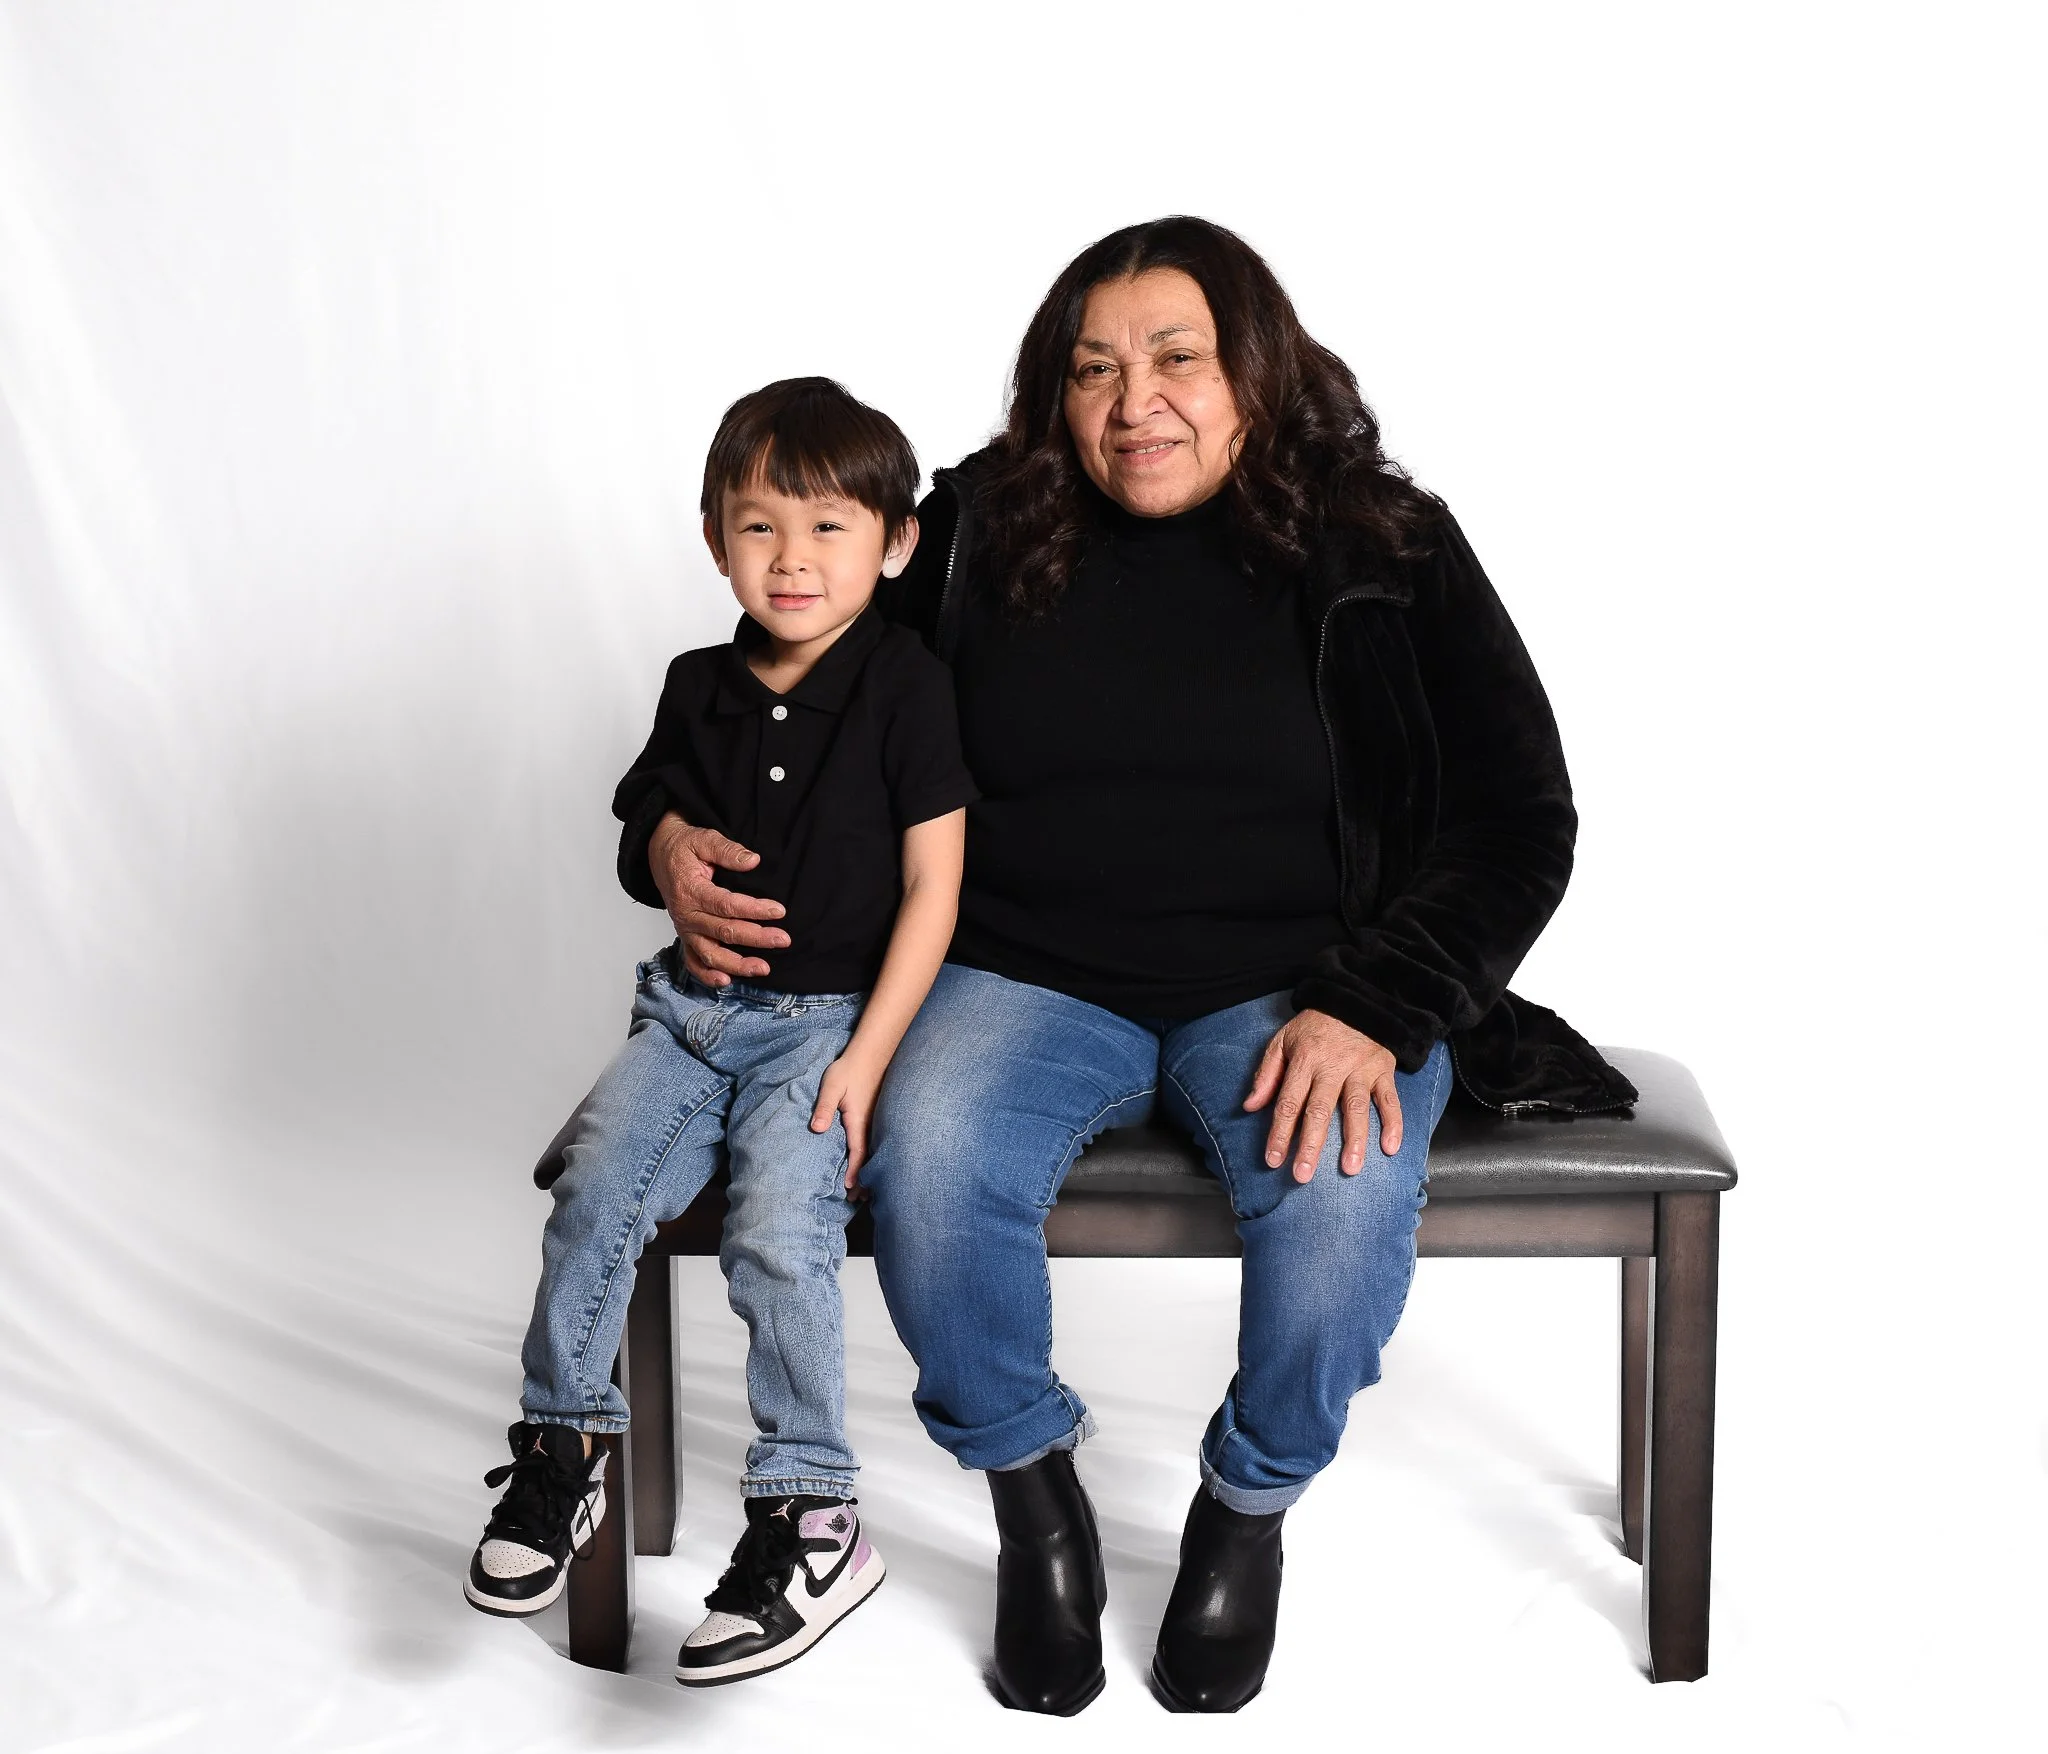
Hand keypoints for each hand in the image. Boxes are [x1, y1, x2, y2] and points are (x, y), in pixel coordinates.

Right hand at [648, 813, 788, 985]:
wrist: (660, 854)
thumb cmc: (684, 847)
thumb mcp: (704, 839)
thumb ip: (727, 850)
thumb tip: (753, 860)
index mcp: (691, 891)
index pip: (727, 905)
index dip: (755, 909)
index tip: (779, 911)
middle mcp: (686, 915)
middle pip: (724, 932)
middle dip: (756, 938)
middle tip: (784, 940)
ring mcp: (685, 929)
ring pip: (710, 954)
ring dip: (737, 965)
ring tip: (764, 968)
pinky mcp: (686, 937)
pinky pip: (693, 963)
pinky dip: (707, 976)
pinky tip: (727, 981)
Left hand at [810, 1052, 882, 1188]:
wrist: (870, 1053)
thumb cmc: (848, 1069)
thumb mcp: (831, 1087)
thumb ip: (824, 1107)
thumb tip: (817, 1129)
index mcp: (858, 1120)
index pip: (858, 1152)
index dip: (854, 1171)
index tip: (850, 1189)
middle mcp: (869, 1124)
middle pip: (868, 1157)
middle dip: (863, 1179)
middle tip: (856, 1200)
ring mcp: (873, 1120)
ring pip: (872, 1151)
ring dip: (868, 1170)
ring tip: (863, 1191)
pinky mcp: (872, 1116)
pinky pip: (872, 1142)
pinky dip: (869, 1157)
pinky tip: (866, 1163)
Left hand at [1243, 1010, 1402, 1182]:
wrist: (1356, 1001)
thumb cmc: (1315, 1026)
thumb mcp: (1283, 1040)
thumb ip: (1266, 1073)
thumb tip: (1250, 1106)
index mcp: (1304, 1060)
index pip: (1288, 1102)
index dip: (1279, 1132)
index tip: (1272, 1160)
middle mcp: (1332, 1067)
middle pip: (1320, 1110)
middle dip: (1311, 1144)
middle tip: (1303, 1174)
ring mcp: (1360, 1070)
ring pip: (1357, 1108)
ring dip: (1354, 1139)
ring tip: (1350, 1168)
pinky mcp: (1383, 1071)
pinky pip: (1390, 1100)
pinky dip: (1393, 1124)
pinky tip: (1389, 1148)